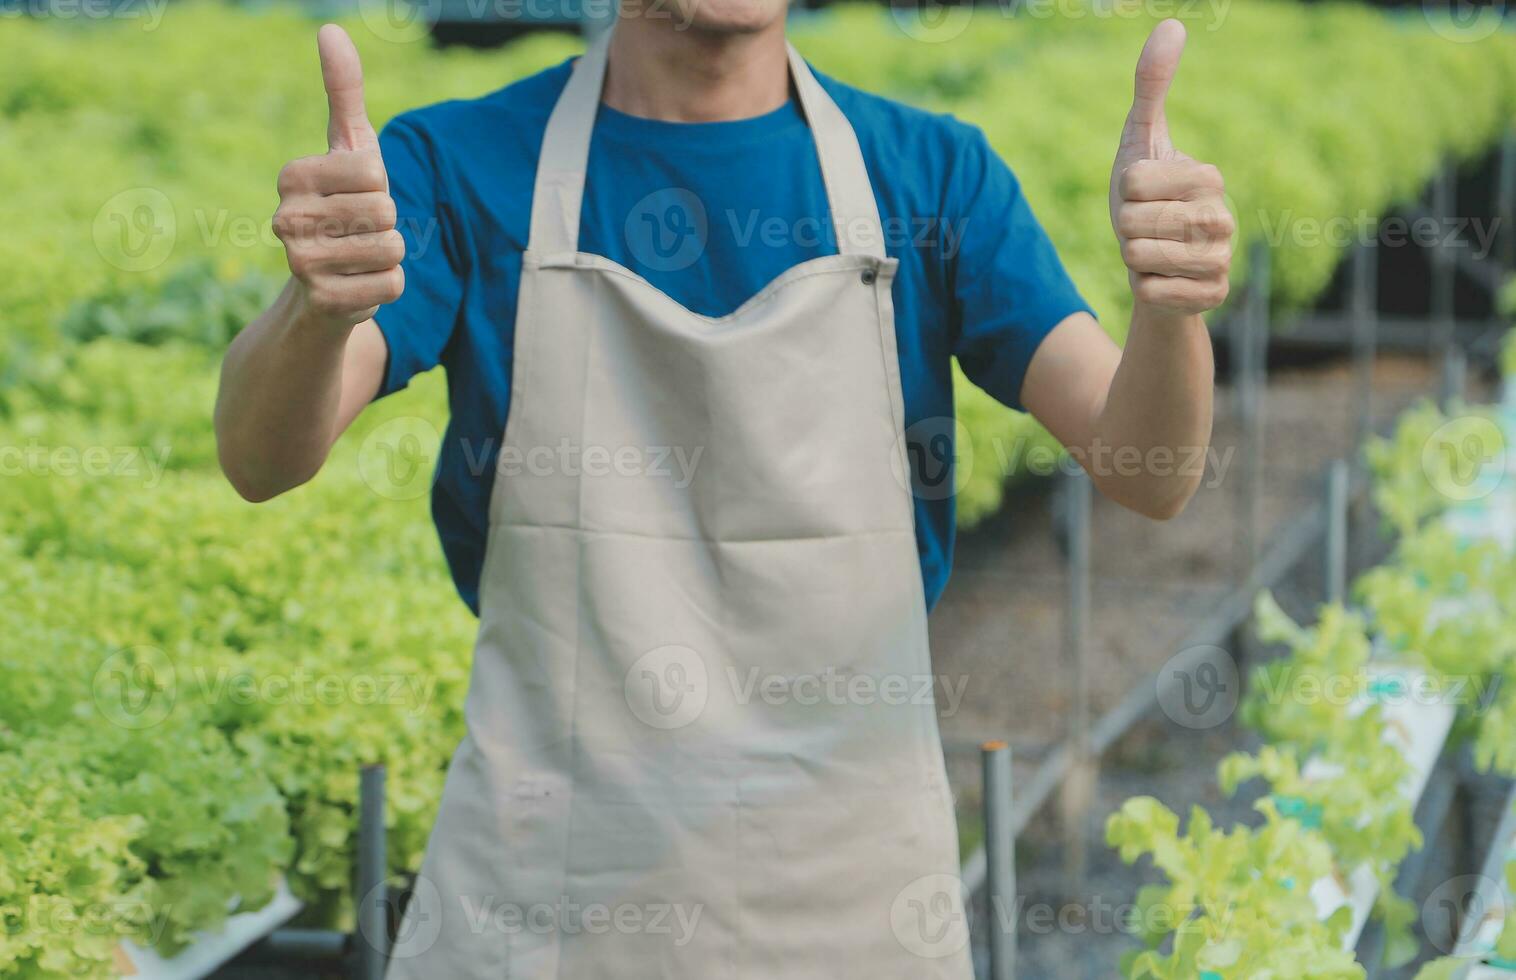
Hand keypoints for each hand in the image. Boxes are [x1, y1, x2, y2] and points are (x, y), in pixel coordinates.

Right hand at [272, 25, 403, 329]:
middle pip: (385, 211)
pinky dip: (389, 286)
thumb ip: (344, 91)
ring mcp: (300, 263)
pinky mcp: (323, 301)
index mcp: (292, 176)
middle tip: (360, 231)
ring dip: (390, 255)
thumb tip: (332, 29)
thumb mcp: (349, 148)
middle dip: (389, 224)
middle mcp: (285, 218)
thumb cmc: (344, 205)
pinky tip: (361, 285)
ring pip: (392, 248)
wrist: (326, 285)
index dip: (380, 186)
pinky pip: (392, 285)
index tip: (355, 196)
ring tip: (361, 257)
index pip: (374, 172)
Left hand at [1109, 20, 1232, 317]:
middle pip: (1134, 221)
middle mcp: (1224, 219)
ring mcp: (1221, 260)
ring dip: (1132, 259)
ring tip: (1150, 253)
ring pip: (1140, 257)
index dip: (1124, 193)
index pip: (1133, 183)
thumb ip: (1151, 86)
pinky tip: (1161, 281)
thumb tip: (1172, 24)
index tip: (1141, 198)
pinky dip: (1144, 288)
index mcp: (1209, 177)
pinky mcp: (1212, 297)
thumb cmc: (1145, 201)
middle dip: (1124, 228)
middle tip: (1143, 230)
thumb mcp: (1140, 143)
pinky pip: (1152, 292)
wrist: (1156, 267)